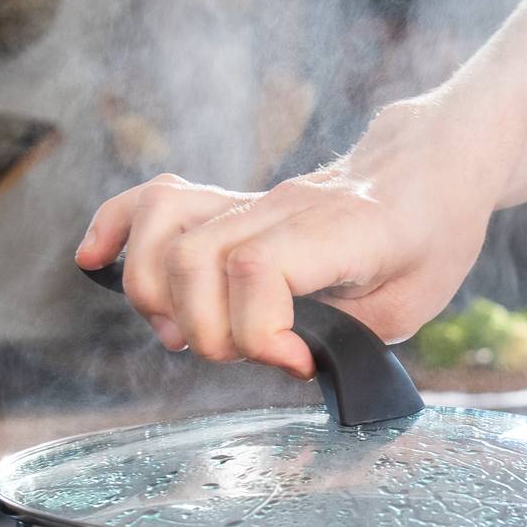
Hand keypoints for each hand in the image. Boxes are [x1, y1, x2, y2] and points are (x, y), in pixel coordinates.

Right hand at [74, 100, 501, 376]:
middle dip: (207, 330)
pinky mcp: (231, 202)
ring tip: (188, 333)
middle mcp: (284, 208)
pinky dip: (115, 228)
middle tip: (244, 355)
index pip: (260, 270)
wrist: (430, 165)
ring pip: (165, 231)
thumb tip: (291, 359)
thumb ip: (351, 335)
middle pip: (195, 259)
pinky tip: (95, 260)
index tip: (295, 361)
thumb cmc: (432, 234)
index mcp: (342, 230)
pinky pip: (153, 199)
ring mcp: (252, 200)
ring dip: (158, 296)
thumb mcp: (415, 303)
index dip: (261, 332)